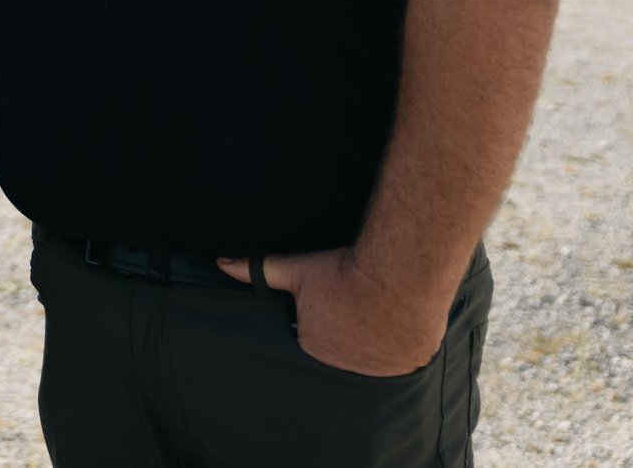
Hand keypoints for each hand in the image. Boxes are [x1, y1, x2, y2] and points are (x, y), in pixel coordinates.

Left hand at [218, 248, 446, 376]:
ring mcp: (380, 368)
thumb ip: (258, 271)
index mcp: (314, 347)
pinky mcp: (410, 363)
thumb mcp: (296, 269)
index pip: (317, 334)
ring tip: (379, 311)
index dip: (327, 314)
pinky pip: (404, 355)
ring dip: (377, 337)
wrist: (397, 276)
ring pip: (376, 352)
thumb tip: (222, 264)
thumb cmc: (345, 274)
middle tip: (357, 302)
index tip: (336, 299)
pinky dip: (403, 341)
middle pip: (346, 345)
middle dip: (350, 328)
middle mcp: (346, 365)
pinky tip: (400, 322)